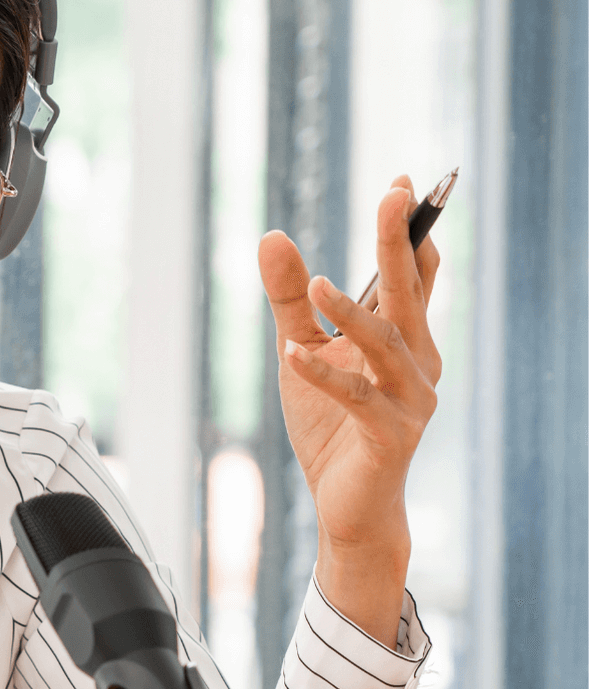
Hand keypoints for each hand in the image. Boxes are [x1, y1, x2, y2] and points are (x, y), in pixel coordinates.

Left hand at [258, 177, 441, 642]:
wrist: (347, 504)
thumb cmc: (331, 426)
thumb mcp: (302, 351)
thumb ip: (290, 299)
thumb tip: (271, 236)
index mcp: (404, 338)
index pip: (411, 275)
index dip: (407, 231)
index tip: (400, 184)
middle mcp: (418, 361)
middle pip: (407, 292)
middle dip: (399, 243)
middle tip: (393, 194)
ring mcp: (410, 399)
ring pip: (386, 344)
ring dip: (352, 313)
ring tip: (319, 284)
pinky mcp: (389, 434)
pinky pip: (357, 398)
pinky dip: (327, 377)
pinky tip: (296, 356)